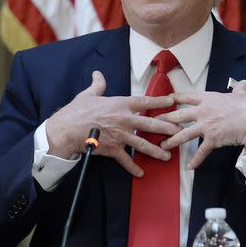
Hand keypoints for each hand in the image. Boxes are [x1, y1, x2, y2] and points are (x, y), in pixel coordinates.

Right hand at [46, 70, 180, 176]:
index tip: (172, 101)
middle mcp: (124, 119)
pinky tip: (141, 172)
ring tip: (168, 156)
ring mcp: (120, 135)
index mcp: (120, 104)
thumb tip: (98, 74)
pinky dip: (133, 167)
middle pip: (151, 124)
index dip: (160, 101)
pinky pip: (126, 160)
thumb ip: (97, 85)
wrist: (66, 129)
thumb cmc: (76, 111)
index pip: (145, 101)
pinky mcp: (113, 149)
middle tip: (179, 131)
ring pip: (143, 144)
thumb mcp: (88, 94)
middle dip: (167, 128)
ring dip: (157, 151)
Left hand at [157, 80, 245, 168]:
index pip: (186, 97)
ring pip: (183, 134)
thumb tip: (243, 83)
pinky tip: (189, 167)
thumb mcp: (242, 95)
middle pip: (177, 115)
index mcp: (208, 99)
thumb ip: (239, 89)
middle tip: (152, 123)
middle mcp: (203, 111)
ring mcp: (205, 126)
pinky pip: (201, 151)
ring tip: (162, 145)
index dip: (173, 98)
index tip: (164, 99)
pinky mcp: (212, 139)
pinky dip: (196, 160)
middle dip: (163, 120)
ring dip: (171, 140)